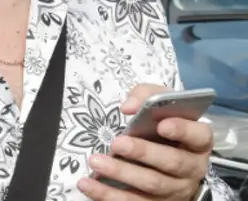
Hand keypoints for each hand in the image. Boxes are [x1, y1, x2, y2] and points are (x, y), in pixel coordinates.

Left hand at [77, 84, 212, 200]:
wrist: (167, 150)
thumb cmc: (163, 121)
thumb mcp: (160, 102)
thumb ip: (146, 96)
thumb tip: (128, 106)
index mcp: (197, 140)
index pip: (198, 135)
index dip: (182, 130)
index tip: (162, 125)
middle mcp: (192, 168)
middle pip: (172, 163)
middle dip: (142, 152)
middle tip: (117, 143)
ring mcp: (176, 190)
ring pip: (152, 186)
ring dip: (121, 174)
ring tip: (96, 161)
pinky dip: (108, 195)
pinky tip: (88, 184)